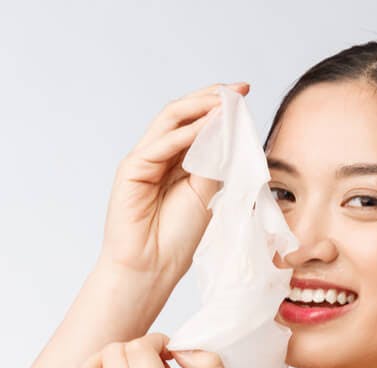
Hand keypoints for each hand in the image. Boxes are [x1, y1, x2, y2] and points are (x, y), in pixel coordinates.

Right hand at [98, 81, 250, 284]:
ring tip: (224, 101)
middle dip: (211, 98)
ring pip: (170, 121)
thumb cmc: (177, 240)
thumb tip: (231, 129)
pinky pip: (161, 144)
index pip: (197, 124)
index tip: (245, 95)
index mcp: (177, 162)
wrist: (151, 269)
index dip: (219, 107)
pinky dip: (185, 134)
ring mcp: (143, 160)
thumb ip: (215, 162)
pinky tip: (207, 126)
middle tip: (237, 90)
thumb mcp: (207, 194)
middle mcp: (158, 156)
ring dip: (199, 108)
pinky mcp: (131, 170)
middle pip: (182, 114)